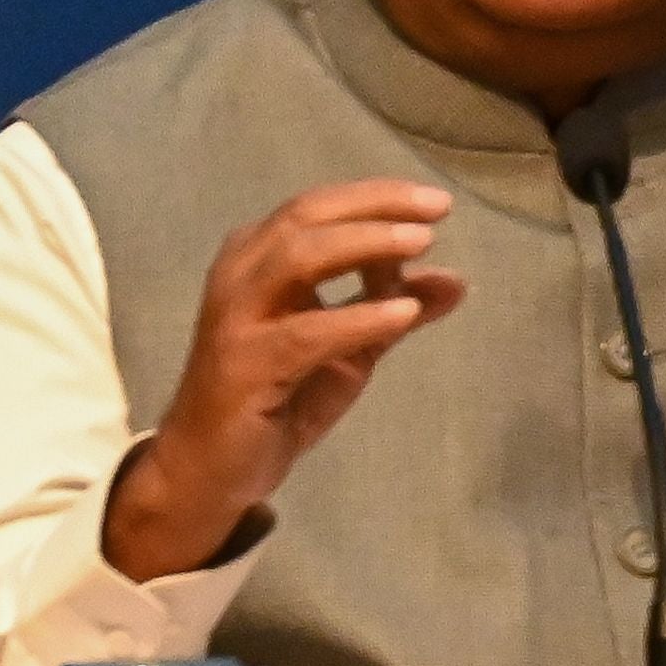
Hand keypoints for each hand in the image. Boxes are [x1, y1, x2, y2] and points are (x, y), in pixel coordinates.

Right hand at [102, 181, 468, 580]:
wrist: (211, 468)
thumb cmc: (277, 397)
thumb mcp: (349, 348)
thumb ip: (392, 308)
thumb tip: (454, 280)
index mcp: (257, 261)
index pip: (317, 208)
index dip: (376, 196)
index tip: (435, 200)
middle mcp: (239, 278)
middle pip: (305, 219)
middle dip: (375, 206)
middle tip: (437, 209)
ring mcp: (235, 320)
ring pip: (296, 259)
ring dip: (363, 244)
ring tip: (422, 242)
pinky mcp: (242, 367)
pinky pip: (305, 333)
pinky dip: (358, 318)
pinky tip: (407, 314)